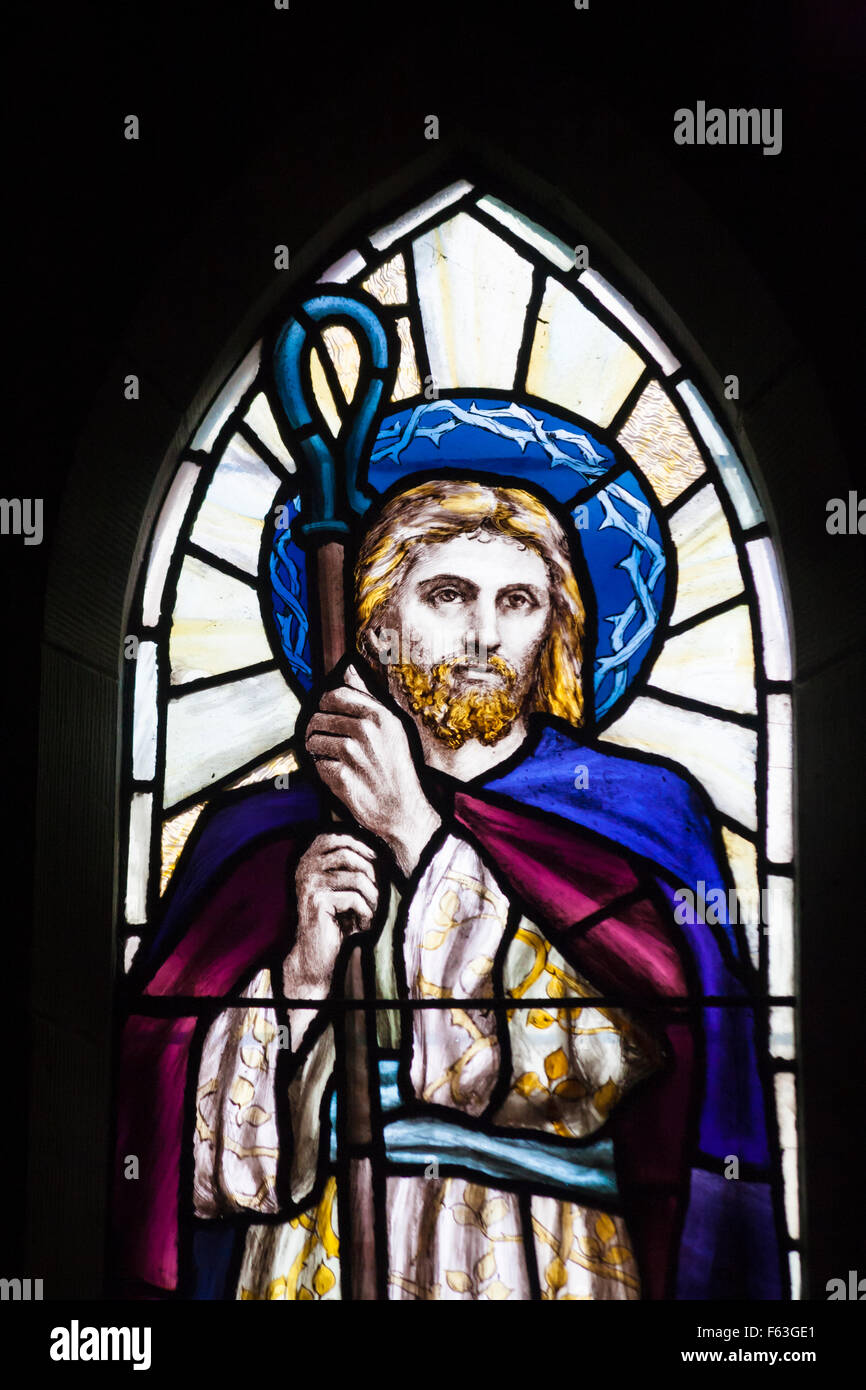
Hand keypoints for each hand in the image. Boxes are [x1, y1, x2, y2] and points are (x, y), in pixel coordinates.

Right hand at [283, 833, 377, 1000]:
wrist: (316, 956)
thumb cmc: (335, 921)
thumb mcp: (343, 888)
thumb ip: (352, 866)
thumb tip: (379, 847)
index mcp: (308, 860)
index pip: (337, 837)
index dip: (360, 845)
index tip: (377, 860)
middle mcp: (305, 867)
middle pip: (350, 854)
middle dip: (371, 874)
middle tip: (376, 896)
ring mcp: (309, 883)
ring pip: (357, 878)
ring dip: (373, 898)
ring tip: (371, 913)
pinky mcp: (317, 900)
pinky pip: (355, 898)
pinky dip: (367, 913)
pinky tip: (363, 925)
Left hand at [305, 665, 441, 874]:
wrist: (403, 811)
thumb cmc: (397, 767)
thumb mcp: (392, 728)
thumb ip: (368, 696)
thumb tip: (348, 667)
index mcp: (380, 716)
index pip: (336, 695)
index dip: (325, 703)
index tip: (327, 714)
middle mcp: (367, 731)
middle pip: (320, 717)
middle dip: (317, 729)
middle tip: (325, 740)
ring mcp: (353, 754)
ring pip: (315, 741)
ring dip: (318, 751)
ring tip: (331, 759)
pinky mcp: (342, 777)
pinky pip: (317, 765)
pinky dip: (323, 772)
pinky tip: (337, 776)